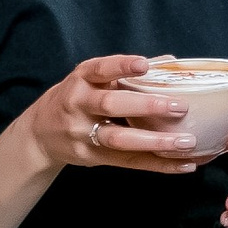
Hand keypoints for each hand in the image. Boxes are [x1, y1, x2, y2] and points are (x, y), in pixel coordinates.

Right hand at [21, 54, 202, 175]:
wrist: (40, 133)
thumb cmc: (78, 99)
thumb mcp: (92, 80)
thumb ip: (126, 72)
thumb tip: (170, 62)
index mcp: (81, 80)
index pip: (100, 69)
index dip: (121, 66)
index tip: (144, 65)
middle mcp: (78, 104)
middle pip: (110, 105)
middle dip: (146, 106)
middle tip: (180, 107)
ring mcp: (83, 133)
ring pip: (119, 139)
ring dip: (156, 141)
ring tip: (187, 142)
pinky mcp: (91, 157)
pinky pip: (128, 162)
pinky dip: (158, 164)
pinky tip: (185, 164)